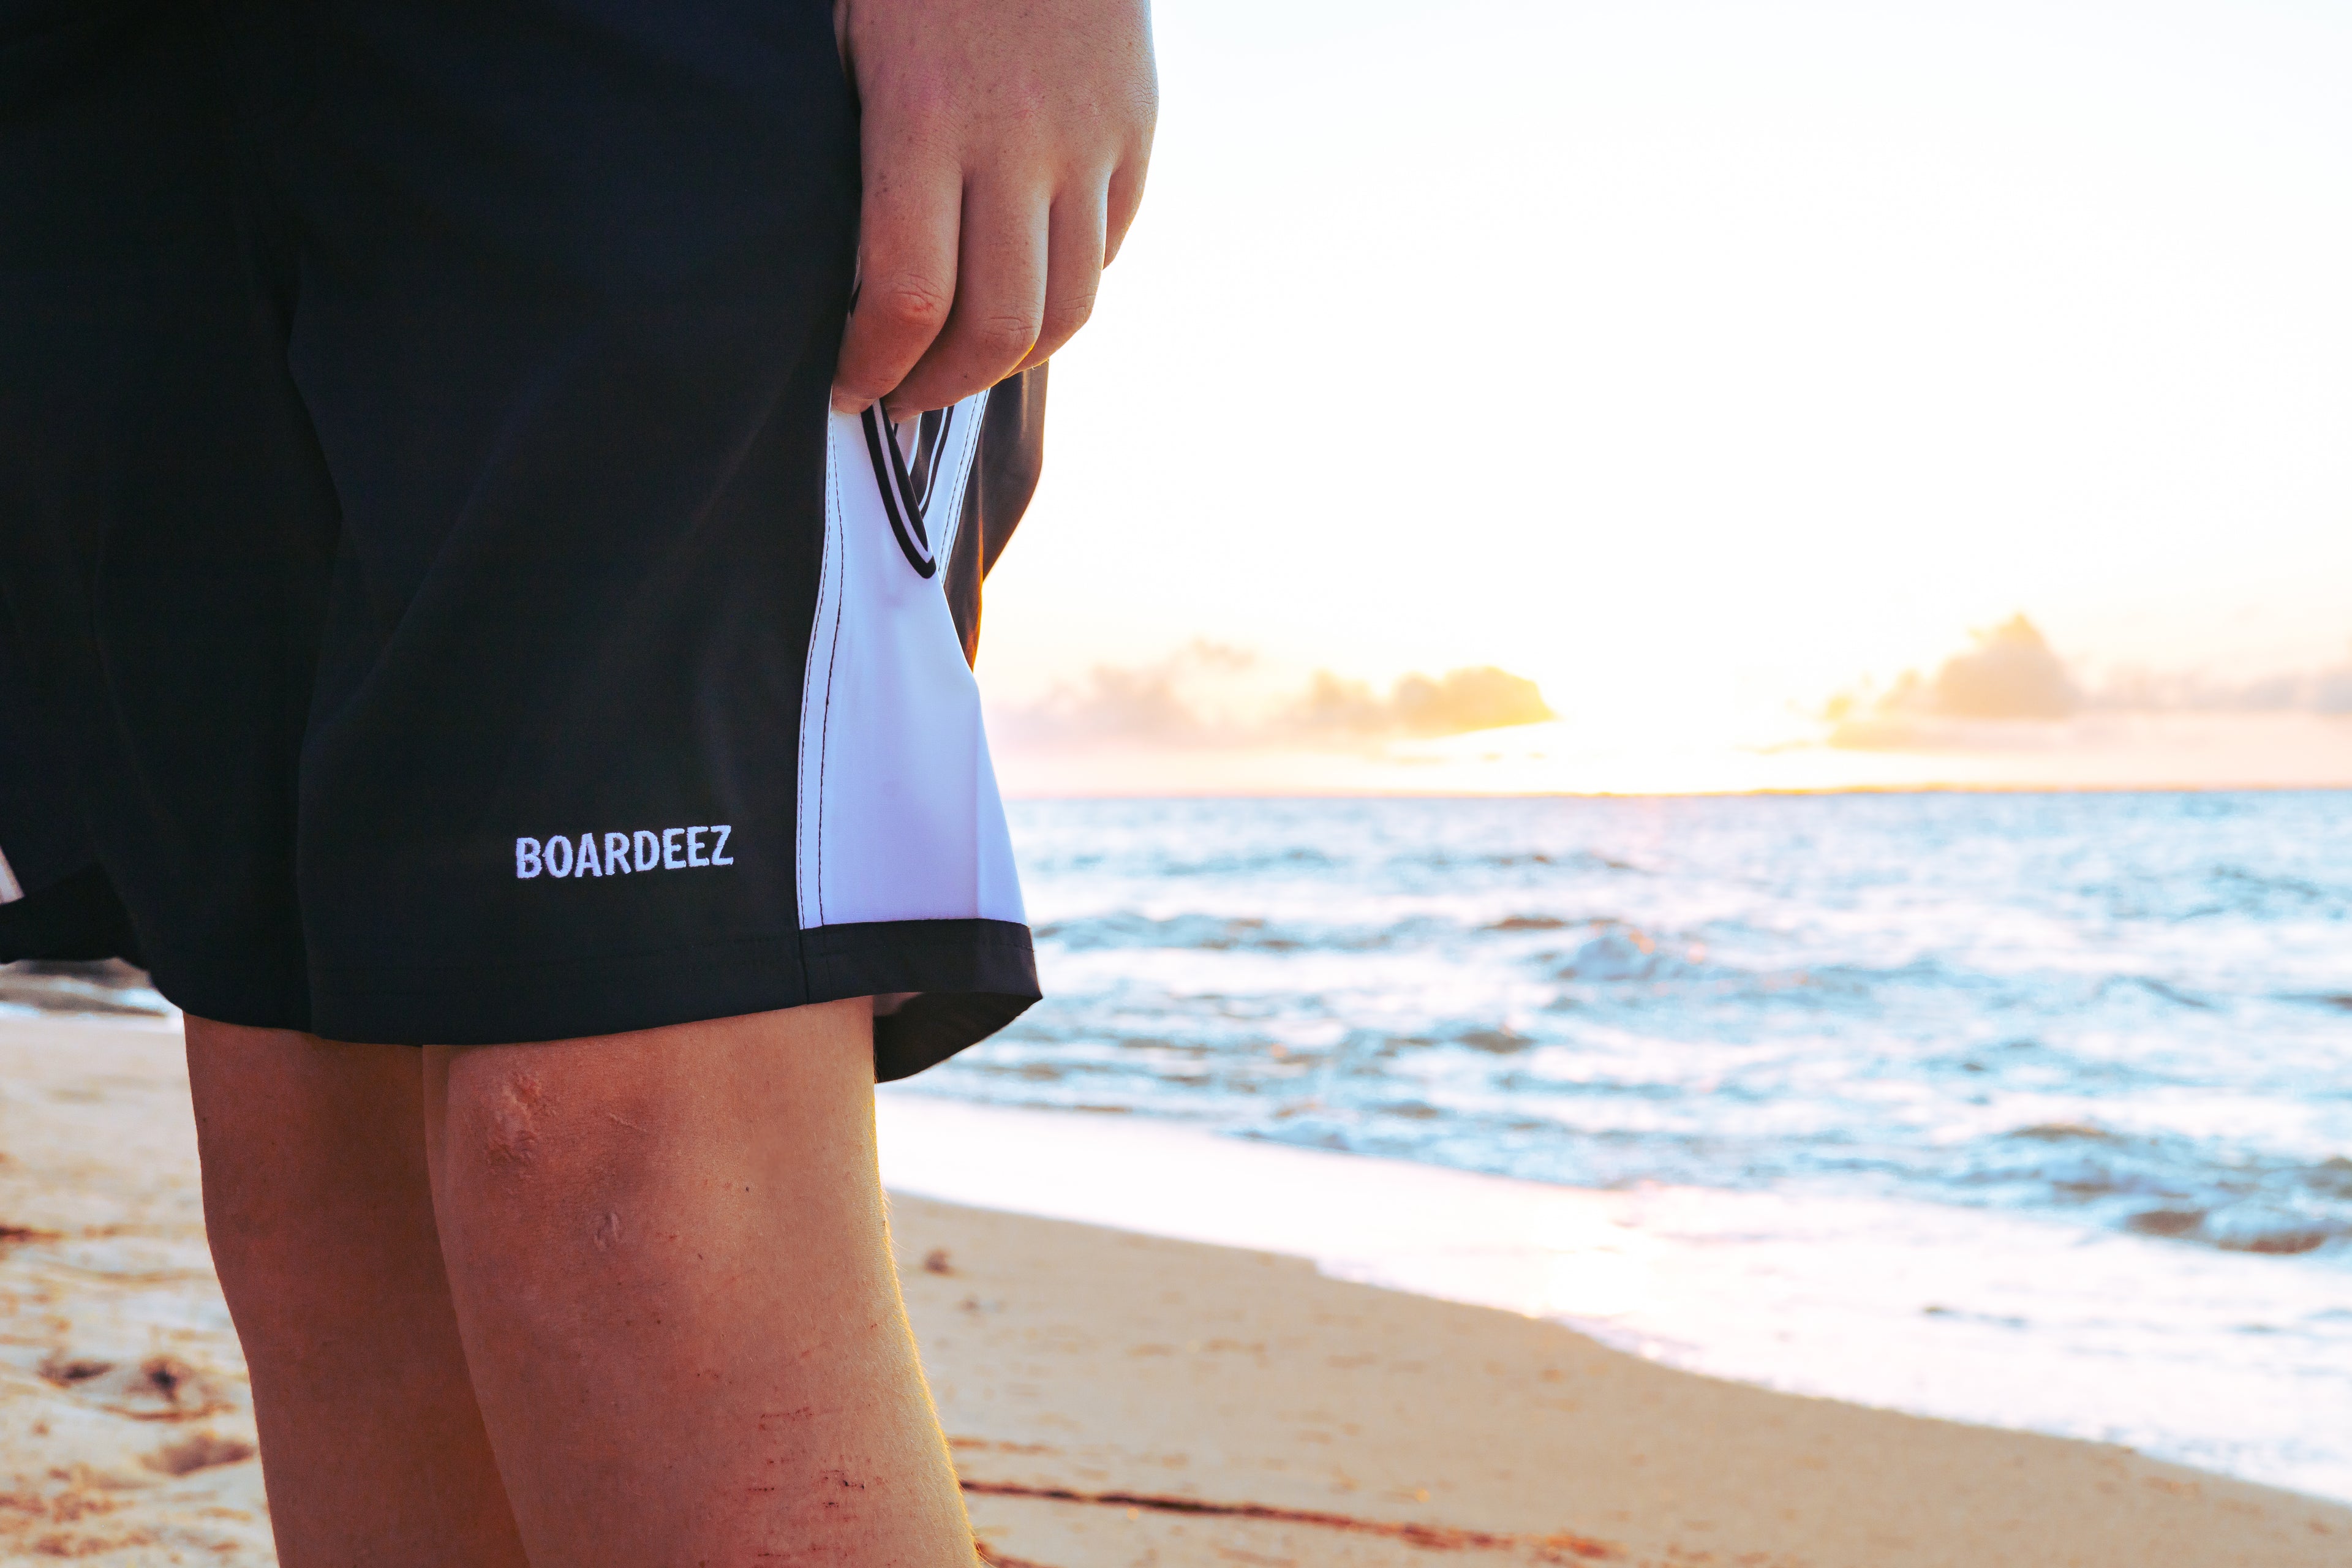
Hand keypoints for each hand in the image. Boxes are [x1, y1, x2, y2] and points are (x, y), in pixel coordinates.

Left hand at [830, 0, 1156, 418]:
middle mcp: (1018, 141)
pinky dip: (1062, 294)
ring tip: (962, 368)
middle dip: (940, 386)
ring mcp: (1090, 140)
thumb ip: (862, 164)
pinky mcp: (1135, 133)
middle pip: (997, 326)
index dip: (872, 367)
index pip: (906, 297)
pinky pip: (1107, 251)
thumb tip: (857, 283)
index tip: (847, 386)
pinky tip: (1018, 294)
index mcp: (924, 117)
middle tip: (901, 399)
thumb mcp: (851, 48)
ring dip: (1008, 362)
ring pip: (1066, 309)